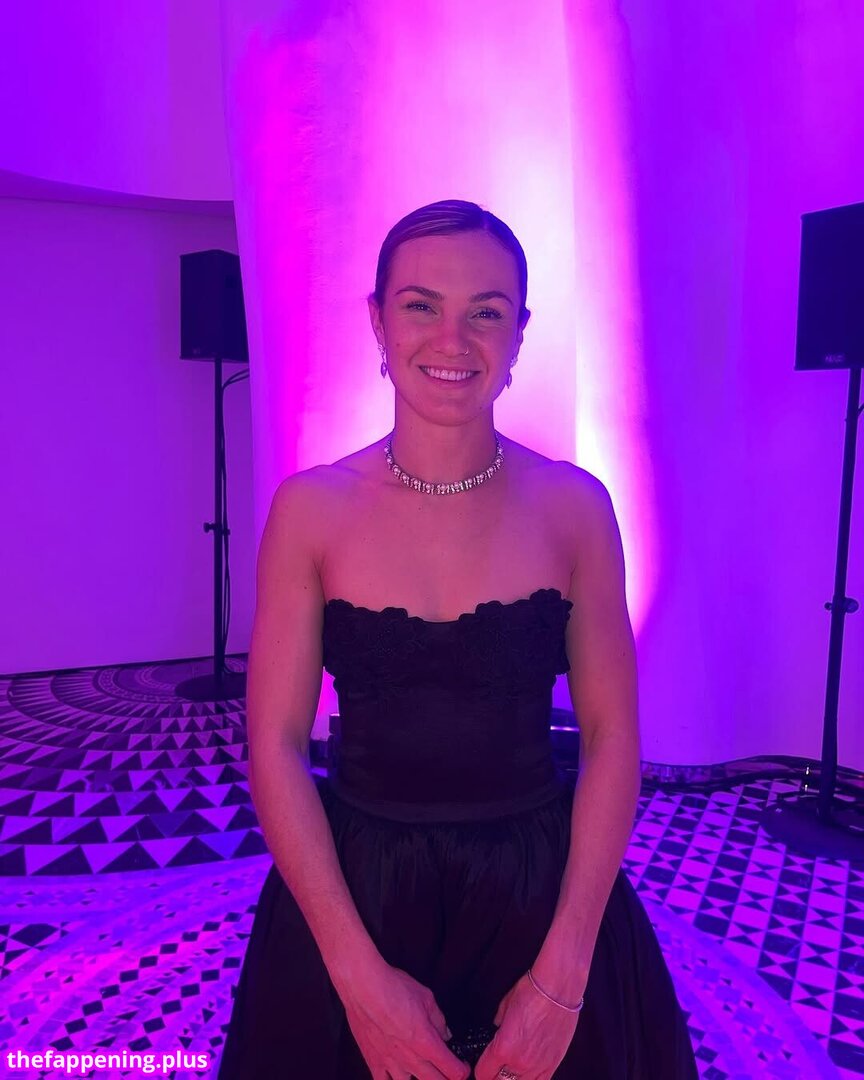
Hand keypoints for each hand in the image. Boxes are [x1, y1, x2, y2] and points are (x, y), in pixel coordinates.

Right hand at [338, 961, 471, 1079]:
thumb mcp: (426, 997)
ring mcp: (391, 1062)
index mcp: (427, 1042)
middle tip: (446, 1070)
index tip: (462, 1065)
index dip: (462, 1070)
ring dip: (419, 1079)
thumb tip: (444, 1032)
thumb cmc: (392, 988)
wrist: (363, 987)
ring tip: (421, 1070)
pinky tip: (395, 1074)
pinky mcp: (373, 1061)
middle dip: (446, 1079)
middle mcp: (410, 1058)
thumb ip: (438, 1019)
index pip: (454, 1071)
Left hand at [473, 972, 579, 1079]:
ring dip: (512, 1079)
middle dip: (494, 1076)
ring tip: (511, 1070)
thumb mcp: (505, 1005)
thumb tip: (497, 1028)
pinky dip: (531, 1079)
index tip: (482, 1064)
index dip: (480, 1069)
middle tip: (495, 1066)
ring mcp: (538, 1066)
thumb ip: (498, 1023)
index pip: (483, 1073)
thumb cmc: (531, 991)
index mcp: (503, 1048)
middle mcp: (520, 1062)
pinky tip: (528, 1071)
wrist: (558, 988)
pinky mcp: (554, 1064)